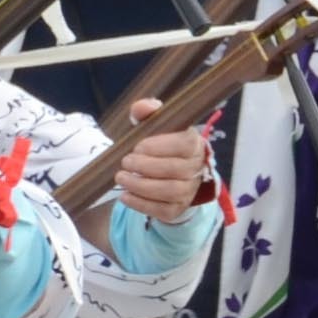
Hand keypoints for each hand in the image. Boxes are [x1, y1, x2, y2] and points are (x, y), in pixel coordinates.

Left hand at [111, 99, 211, 217]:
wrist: (171, 174)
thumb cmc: (161, 146)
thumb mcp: (155, 125)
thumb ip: (148, 112)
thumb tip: (142, 107)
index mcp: (194, 144)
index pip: (184, 145)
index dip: (159, 146)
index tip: (138, 146)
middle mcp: (196, 169)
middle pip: (174, 170)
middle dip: (145, 167)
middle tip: (125, 163)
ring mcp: (188, 192)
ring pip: (168, 191)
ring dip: (140, 186)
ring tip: (121, 178)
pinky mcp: (177, 209)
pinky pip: (161, 211)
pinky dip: (140, 204)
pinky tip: (125, 196)